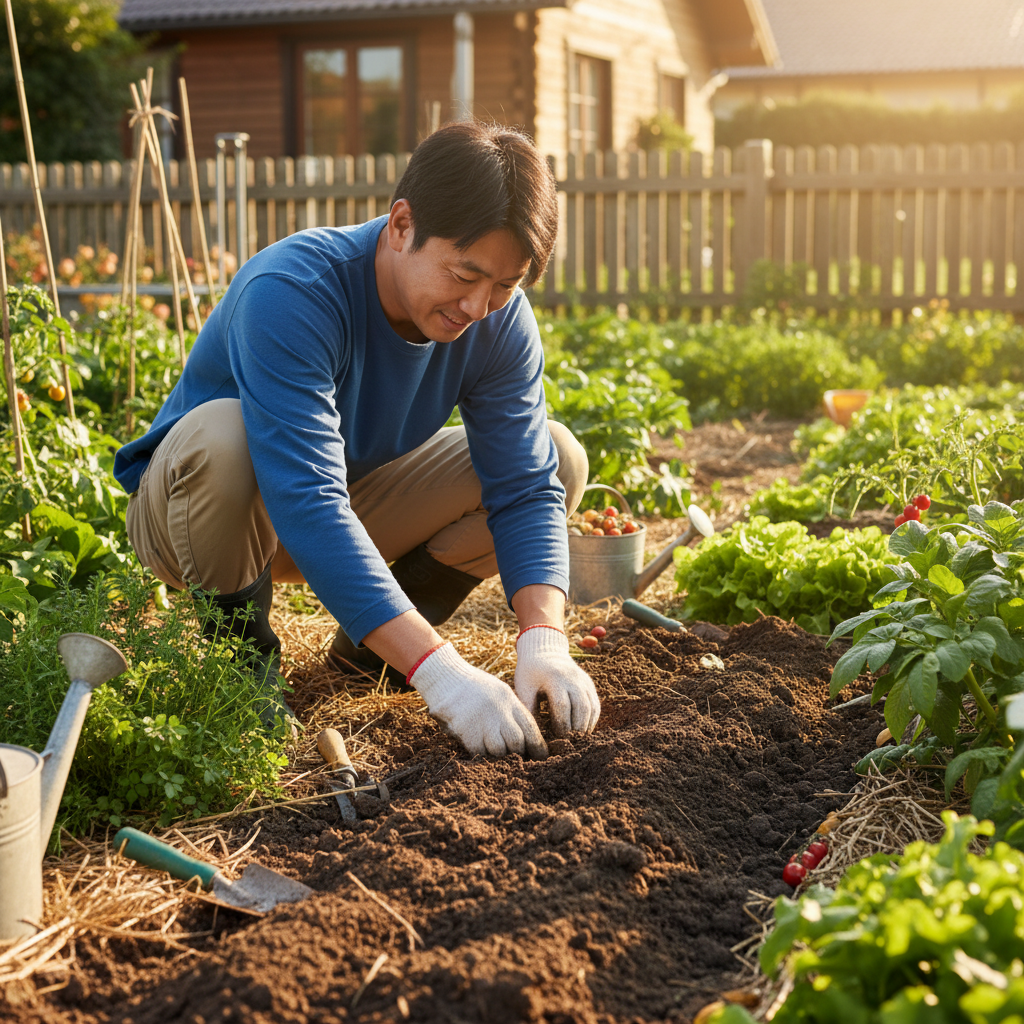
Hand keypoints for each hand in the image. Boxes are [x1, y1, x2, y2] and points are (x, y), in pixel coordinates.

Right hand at [409, 643, 547, 758]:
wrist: (445, 677)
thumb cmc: (471, 685)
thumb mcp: (497, 691)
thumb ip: (510, 710)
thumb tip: (523, 736)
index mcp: (509, 699)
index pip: (531, 727)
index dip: (538, 745)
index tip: (541, 756)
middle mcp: (500, 710)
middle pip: (517, 741)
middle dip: (517, 752)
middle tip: (515, 758)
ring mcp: (484, 720)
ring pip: (500, 750)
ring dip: (497, 754)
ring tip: (491, 749)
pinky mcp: (467, 730)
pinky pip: (479, 751)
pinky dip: (479, 753)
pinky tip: (476, 746)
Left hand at [514, 626, 600, 735]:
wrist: (544, 651)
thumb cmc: (530, 671)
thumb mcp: (524, 687)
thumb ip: (528, 708)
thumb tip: (531, 733)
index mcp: (554, 678)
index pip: (562, 705)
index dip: (561, 724)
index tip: (556, 739)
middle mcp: (572, 678)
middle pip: (581, 707)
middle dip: (576, 728)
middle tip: (569, 743)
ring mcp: (583, 680)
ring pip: (591, 707)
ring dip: (586, 726)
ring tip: (577, 740)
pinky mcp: (588, 684)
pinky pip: (595, 704)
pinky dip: (592, 719)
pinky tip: (584, 730)